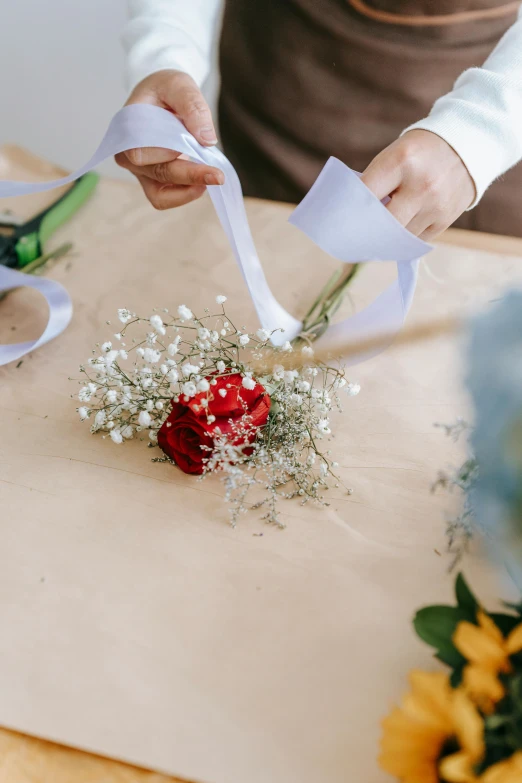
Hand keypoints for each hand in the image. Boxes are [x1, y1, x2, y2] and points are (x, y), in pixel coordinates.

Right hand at [116, 70, 223, 209]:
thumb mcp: (180, 85)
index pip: (141, 153)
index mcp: (126, 129)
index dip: (167, 153)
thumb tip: (207, 139)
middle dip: (189, 176)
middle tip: (218, 175)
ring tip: (212, 178)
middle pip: (156, 175)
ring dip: (187, 191)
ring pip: (160, 196)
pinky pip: (166, 198)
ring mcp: (140, 171)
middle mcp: (127, 155)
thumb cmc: (166, 88)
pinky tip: (203, 180)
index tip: (195, 144)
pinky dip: (186, 193)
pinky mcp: (153, 181)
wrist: (163, 96)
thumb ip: (192, 106)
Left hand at [361, 130, 475, 240]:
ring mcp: (435, 205)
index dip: (351, 208)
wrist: (468, 144)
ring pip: (399, 236)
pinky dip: (404, 237)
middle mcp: (421, 185)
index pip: (366, 193)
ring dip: (386, 235)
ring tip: (377, 231)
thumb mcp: (395, 154)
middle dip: (368, 229)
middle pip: (383, 223)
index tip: (341, 219)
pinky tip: (399, 228)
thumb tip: (354, 216)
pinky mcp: (446, 219)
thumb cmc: (420, 151)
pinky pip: (416, 239)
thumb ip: (376, 181)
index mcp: (402, 161)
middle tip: (355, 235)